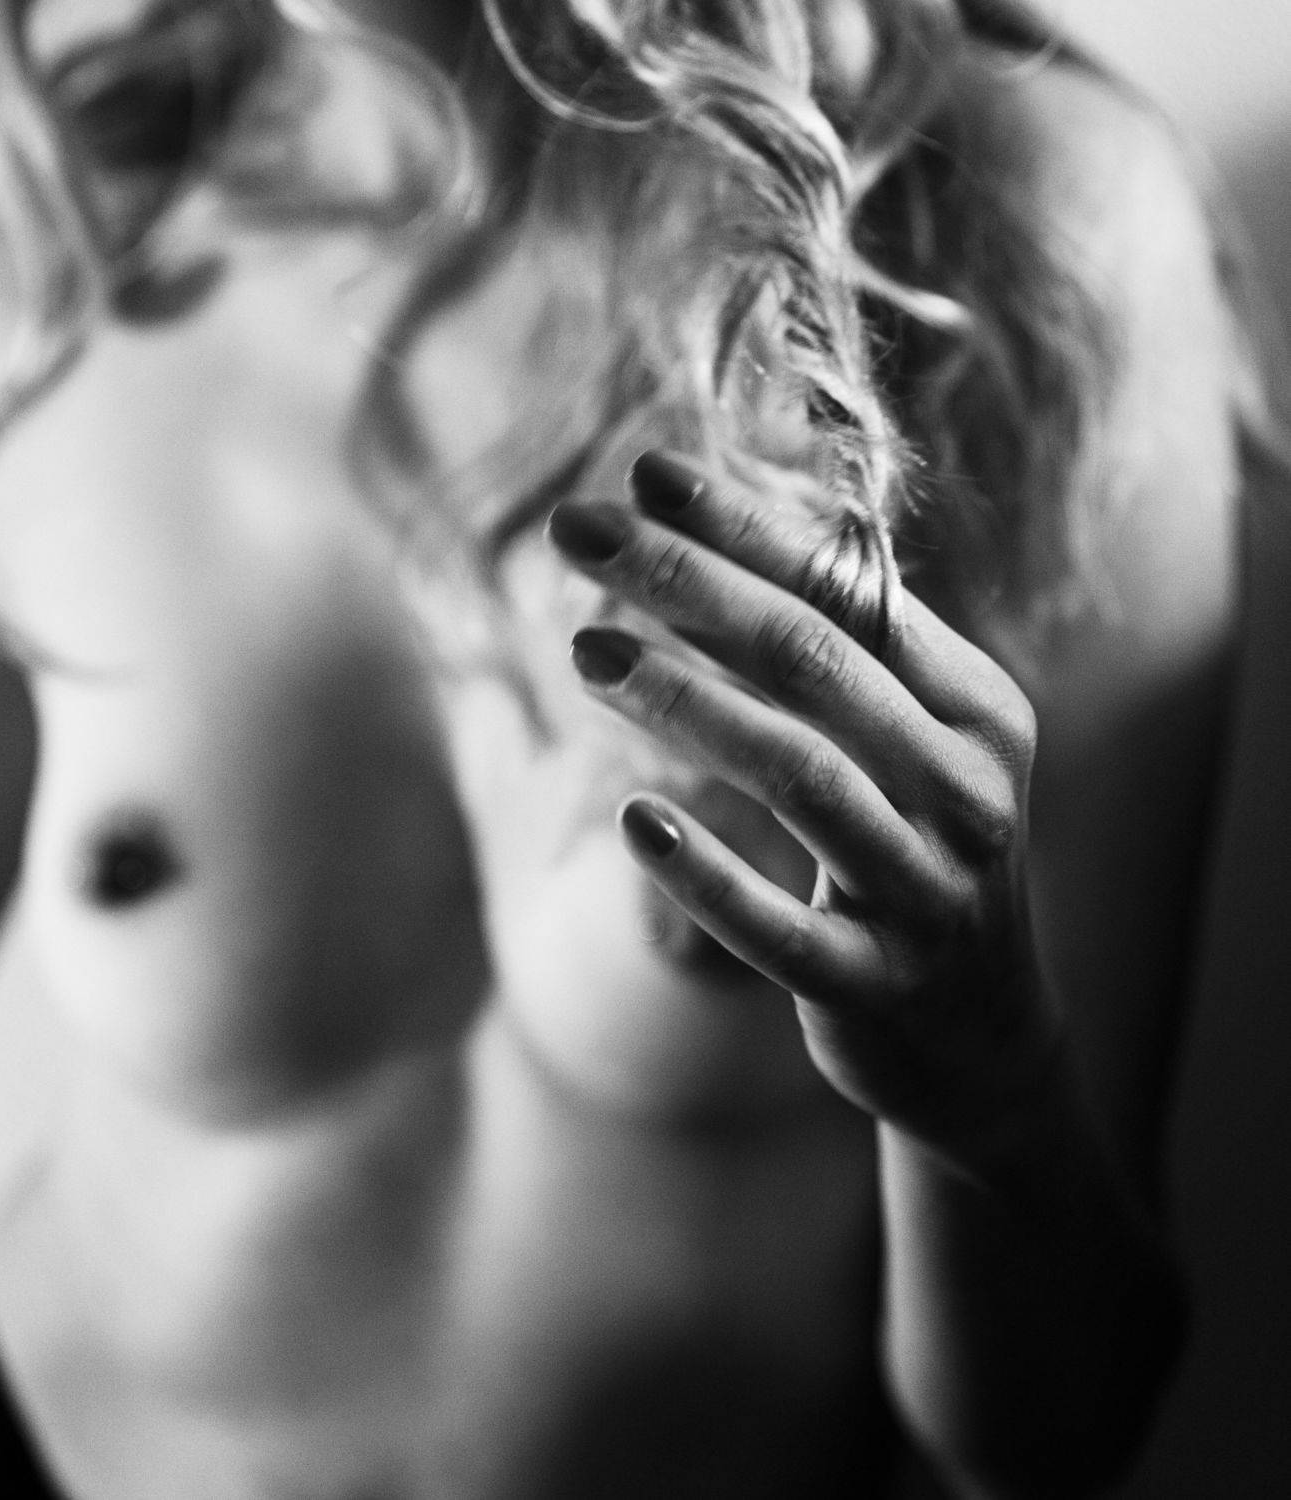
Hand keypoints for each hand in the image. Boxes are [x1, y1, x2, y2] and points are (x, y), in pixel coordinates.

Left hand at [546, 452, 1060, 1157]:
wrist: (982, 1034)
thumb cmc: (918, 853)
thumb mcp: (909, 745)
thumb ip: (841, 653)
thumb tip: (718, 537)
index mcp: (974, 707)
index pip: (851, 591)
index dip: (745, 527)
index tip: (645, 476)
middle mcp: (966, 787)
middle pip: (813, 660)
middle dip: (686, 582)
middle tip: (576, 531)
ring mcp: (926, 891)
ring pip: (798, 775)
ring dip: (683, 703)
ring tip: (584, 652)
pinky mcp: (873, 984)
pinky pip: (776, 928)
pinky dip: (704, 872)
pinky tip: (630, 820)